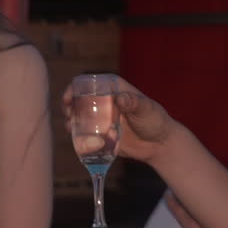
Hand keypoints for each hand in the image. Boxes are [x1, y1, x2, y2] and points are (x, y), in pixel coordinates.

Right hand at [61, 75, 176, 164]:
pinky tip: (76, 138)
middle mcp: (105, 101)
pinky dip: (78, 135)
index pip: (90, 82)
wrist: (159, 145)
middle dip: (69, 104)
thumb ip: (134, 103)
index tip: (69, 97)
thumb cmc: (156, 121)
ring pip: (79, 116)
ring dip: (71, 119)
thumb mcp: (146, 109)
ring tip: (69, 126)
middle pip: (80, 99)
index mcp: (114, 89)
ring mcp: (102, 118)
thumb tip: (121, 98)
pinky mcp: (102, 134)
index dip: (76, 87)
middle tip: (67, 113)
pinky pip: (86, 133)